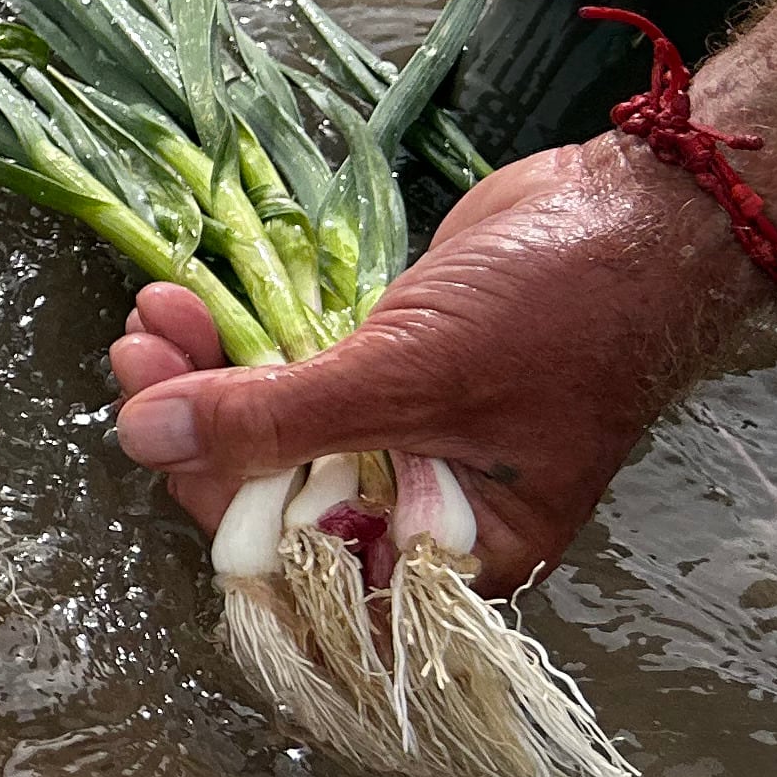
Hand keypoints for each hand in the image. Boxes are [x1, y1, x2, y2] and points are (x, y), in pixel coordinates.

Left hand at [107, 139, 771, 594]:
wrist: (639, 211)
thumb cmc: (564, 315)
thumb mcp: (411, 376)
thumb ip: (277, 419)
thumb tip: (148, 437)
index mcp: (451, 551)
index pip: (303, 564)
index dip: (223, 509)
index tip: (158, 438)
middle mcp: (419, 505)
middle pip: (272, 493)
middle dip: (195, 427)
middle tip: (137, 362)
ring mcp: (401, 433)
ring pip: (271, 428)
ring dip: (201, 377)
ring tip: (151, 320)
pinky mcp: (386, 369)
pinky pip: (292, 376)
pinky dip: (236, 347)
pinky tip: (184, 307)